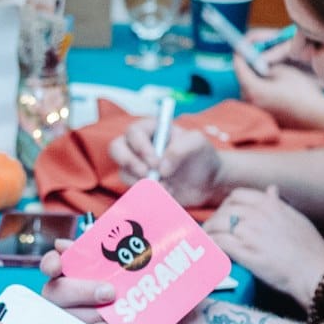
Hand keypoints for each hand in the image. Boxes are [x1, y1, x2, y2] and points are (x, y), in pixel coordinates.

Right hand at [38, 242, 118, 323]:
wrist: (134, 317)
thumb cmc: (117, 286)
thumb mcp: (111, 267)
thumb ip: (95, 253)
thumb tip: (68, 242)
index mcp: (65, 274)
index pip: (50, 265)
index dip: (51, 264)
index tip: (57, 266)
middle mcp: (58, 296)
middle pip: (58, 292)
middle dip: (83, 291)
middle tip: (109, 292)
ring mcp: (64, 319)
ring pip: (70, 316)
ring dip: (93, 313)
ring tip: (114, 312)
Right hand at [110, 120, 225, 207]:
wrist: (207, 183)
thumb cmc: (202, 156)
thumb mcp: (198, 144)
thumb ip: (181, 148)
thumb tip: (161, 167)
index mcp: (151, 129)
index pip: (133, 132)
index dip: (140, 147)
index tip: (156, 162)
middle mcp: (140, 146)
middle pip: (116, 148)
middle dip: (128, 162)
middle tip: (146, 174)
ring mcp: (138, 166)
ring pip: (123, 172)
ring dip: (142, 182)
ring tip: (167, 186)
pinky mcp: (140, 185)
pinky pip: (132, 190)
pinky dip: (148, 194)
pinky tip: (167, 193)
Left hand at [205, 186, 323, 310]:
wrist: (314, 271)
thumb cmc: (310, 248)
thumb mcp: (296, 218)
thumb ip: (279, 204)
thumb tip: (271, 189)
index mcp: (269, 204)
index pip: (237, 196)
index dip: (226, 205)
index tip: (224, 215)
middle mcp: (257, 215)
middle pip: (223, 211)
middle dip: (215, 221)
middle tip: (212, 232)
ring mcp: (249, 233)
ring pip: (217, 226)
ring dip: (209, 234)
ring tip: (206, 243)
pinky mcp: (244, 252)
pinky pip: (218, 243)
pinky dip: (210, 246)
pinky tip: (208, 252)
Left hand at [230, 50, 323, 132]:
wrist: (314, 116)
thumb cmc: (301, 92)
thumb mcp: (283, 71)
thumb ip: (266, 66)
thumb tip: (259, 65)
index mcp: (253, 89)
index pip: (239, 67)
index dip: (240, 54)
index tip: (241, 47)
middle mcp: (250, 102)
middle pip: (242, 80)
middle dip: (248, 67)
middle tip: (254, 56)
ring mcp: (256, 111)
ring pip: (250, 89)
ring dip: (255, 79)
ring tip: (267, 70)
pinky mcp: (264, 116)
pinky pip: (257, 99)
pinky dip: (261, 90)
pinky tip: (273, 86)